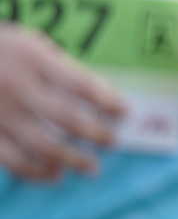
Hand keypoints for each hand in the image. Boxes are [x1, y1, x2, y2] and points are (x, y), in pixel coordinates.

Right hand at [0, 23, 124, 179]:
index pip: (82, 85)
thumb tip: (98, 96)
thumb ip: (58, 67)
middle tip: (112, 141)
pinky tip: (54, 174)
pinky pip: (15, 161)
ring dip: (73, 160)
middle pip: (69, 118)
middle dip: (97, 133)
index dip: (109, 102)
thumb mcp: (28, 43)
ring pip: (45, 146)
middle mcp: (18, 87)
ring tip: (91, 167)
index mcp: (32, 58)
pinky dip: (37, 173)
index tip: (125, 112)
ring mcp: (0, 113)